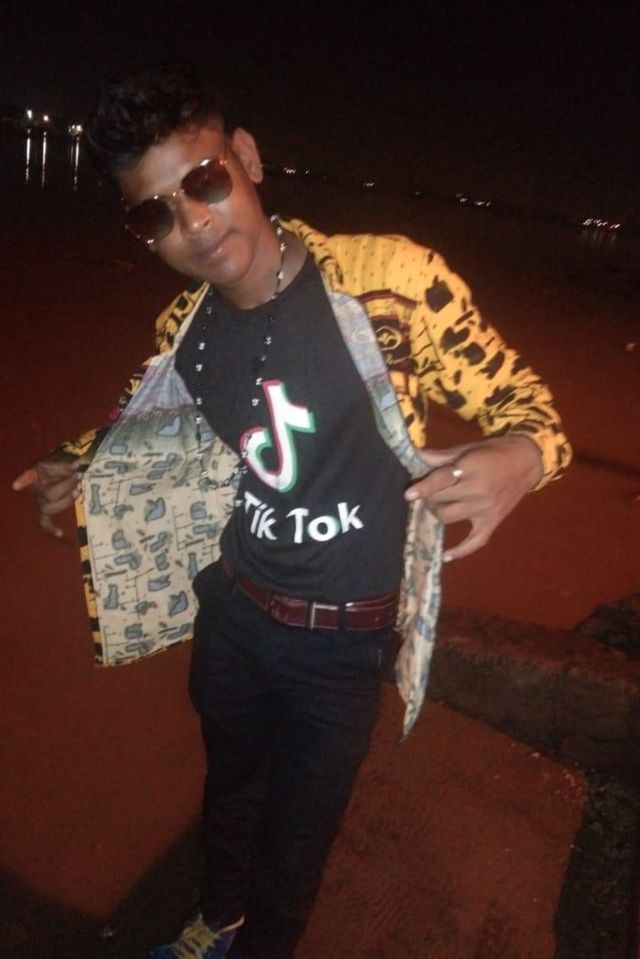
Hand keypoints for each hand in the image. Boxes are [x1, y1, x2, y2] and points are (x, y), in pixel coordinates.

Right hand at [12, 454, 87, 537]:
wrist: (58, 470)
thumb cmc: (58, 466)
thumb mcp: (61, 460)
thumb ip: (68, 463)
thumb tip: (79, 464)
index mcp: (36, 474)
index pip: (28, 477)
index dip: (23, 481)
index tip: (16, 486)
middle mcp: (35, 489)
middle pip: (49, 494)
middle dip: (67, 486)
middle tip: (78, 476)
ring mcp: (40, 501)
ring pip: (50, 508)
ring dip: (67, 500)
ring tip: (77, 491)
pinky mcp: (46, 511)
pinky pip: (45, 522)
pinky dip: (52, 528)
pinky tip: (60, 533)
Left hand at [405, 435, 543, 561]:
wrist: (527, 461)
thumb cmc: (494, 451)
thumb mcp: (468, 448)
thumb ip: (440, 456)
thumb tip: (415, 455)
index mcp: (471, 468)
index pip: (441, 480)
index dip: (423, 487)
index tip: (409, 494)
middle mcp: (478, 490)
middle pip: (441, 501)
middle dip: (429, 497)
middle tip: (428, 492)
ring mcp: (486, 509)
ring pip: (448, 518)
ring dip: (437, 513)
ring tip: (437, 506)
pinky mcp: (493, 522)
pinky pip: (475, 542)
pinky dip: (460, 551)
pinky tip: (445, 556)